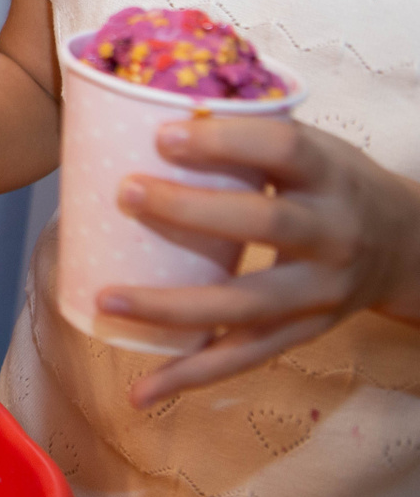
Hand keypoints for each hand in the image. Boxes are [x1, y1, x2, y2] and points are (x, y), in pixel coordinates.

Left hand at [100, 117, 419, 406]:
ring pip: (246, 306)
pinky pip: (242, 359)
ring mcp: (319, 292)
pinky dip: (189, 376)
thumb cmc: (330, 182)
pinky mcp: (302, 333)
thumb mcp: (309, 144)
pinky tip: (141, 392)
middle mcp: (333, 234)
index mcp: (329, 174)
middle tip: (126, 193)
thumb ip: (244, 130)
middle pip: (266, 225)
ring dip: (172, 307)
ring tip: (107, 300)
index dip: (225, 140)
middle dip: (192, 211)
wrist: (408, 246)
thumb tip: (141, 104)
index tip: (162, 134)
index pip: (283, 149)